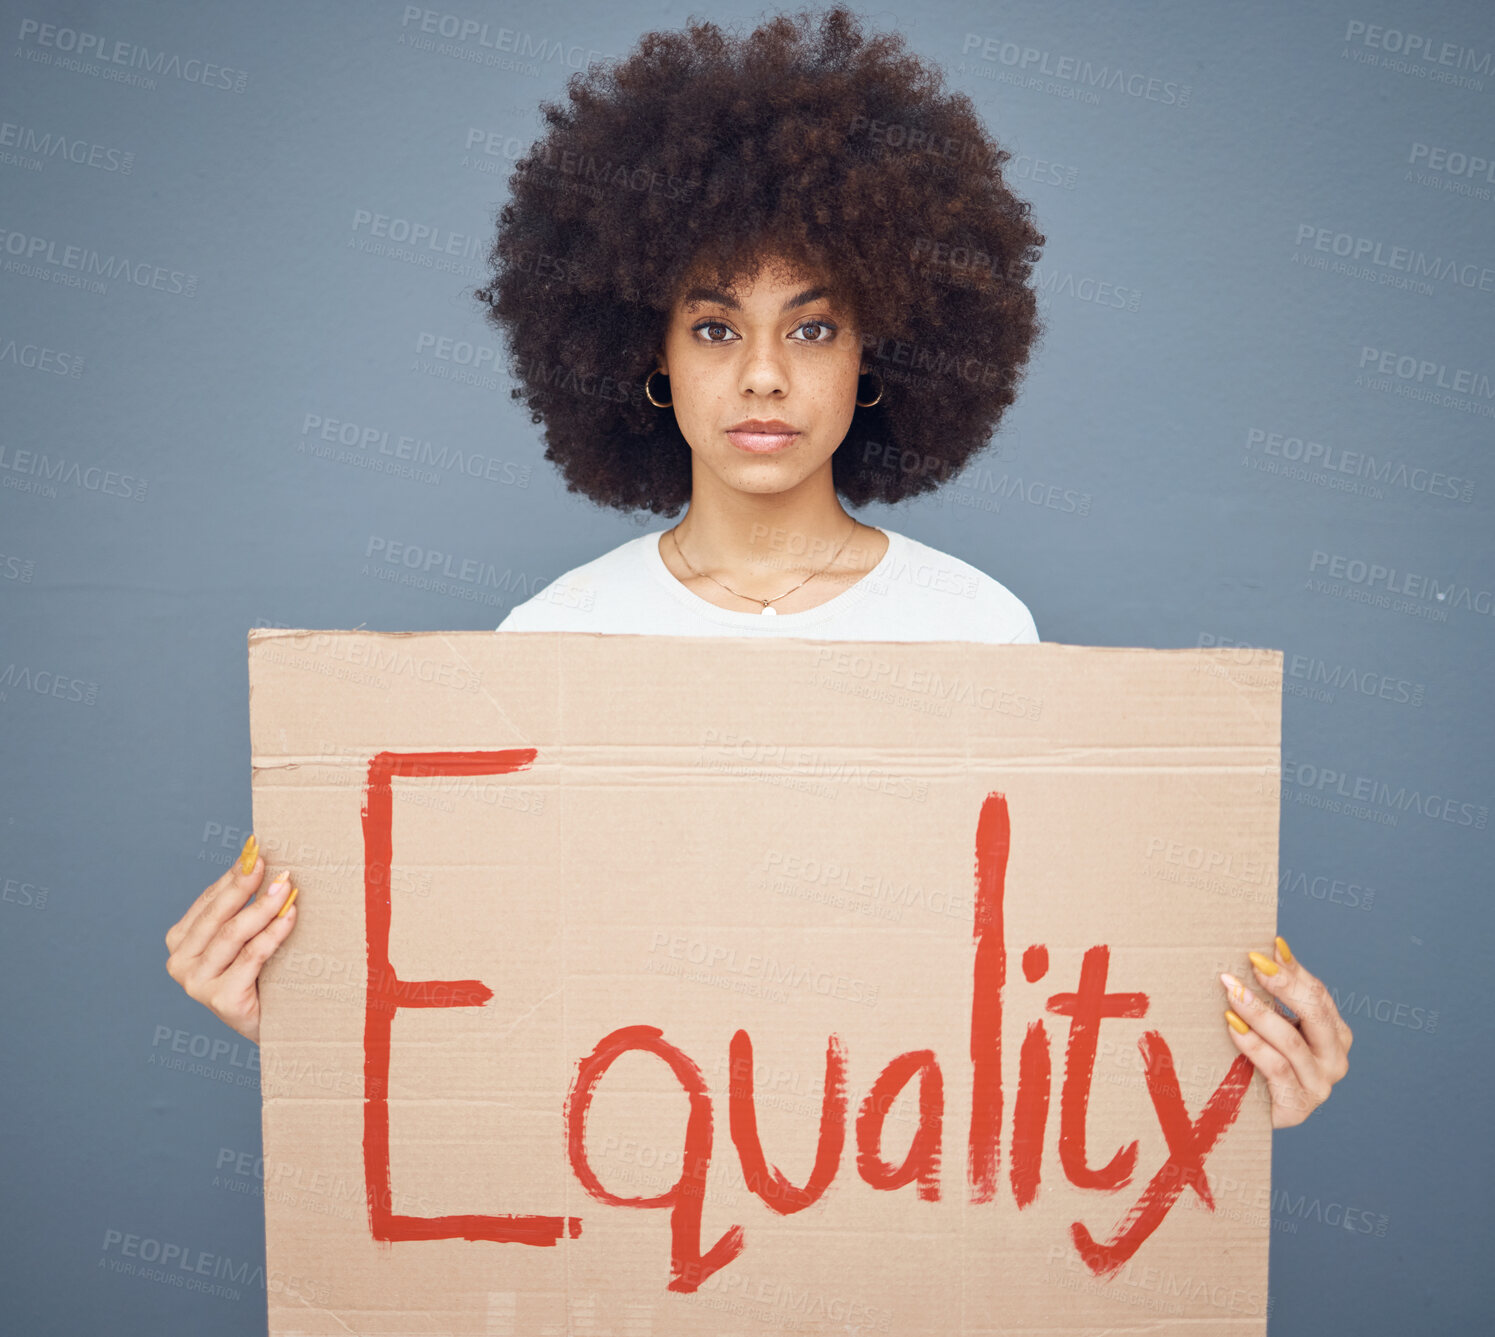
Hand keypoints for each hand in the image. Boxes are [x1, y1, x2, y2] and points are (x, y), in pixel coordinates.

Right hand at [164, 833, 298, 1044]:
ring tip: (286, 888)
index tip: (257, 851)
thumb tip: (257, 858)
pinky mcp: (219, 999)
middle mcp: (180, 963)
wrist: (281, 1023)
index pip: (209, 901)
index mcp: (181, 941)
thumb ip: (243, 905)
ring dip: (263, 907)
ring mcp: (196, 983)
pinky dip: (272, 934)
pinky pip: (251, 956)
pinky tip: (290, 917)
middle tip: (272, 865)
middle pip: (218, 915)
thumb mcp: (246, 936)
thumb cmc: (264, 974)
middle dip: (245, 886)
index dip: (233, 876)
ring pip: (233, 934)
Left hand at [1220, 935, 1351, 1128]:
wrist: (1249, 1111)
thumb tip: (1273, 946)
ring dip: (1260, 1013)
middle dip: (1283, 986)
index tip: (1265, 948)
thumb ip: (1280, 992)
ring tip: (1233, 992)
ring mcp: (1318, 1086)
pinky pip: (1275, 1069)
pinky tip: (1232, 1025)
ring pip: (1292, 1042)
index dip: (1293, 971)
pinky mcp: (1297, 1107)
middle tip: (1252, 964)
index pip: (1318, 996)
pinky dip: (1253, 1045)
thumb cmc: (1261, 1058)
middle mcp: (1335, 1061)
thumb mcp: (1275, 1022)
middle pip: (1315, 1015)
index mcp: (1335, 1035)